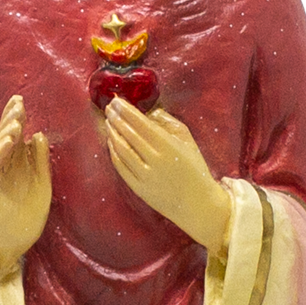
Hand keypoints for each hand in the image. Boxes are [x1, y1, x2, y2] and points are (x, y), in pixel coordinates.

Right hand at [0, 96, 48, 272]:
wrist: (18, 238)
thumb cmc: (29, 213)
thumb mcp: (42, 181)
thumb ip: (39, 159)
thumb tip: (38, 134)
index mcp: (15, 162)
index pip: (14, 135)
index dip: (17, 117)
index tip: (22, 101)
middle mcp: (3, 166)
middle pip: (4, 136)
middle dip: (11, 118)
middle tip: (19, 101)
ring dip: (6, 132)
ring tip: (17, 119)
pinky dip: (0, 151)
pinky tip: (10, 140)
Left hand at [100, 99, 231, 256]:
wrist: (197, 204)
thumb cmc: (194, 169)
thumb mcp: (188, 141)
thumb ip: (169, 123)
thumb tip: (149, 113)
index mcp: (169, 146)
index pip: (141, 123)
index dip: (126, 111)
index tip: (116, 101)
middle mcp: (155, 161)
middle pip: (129, 135)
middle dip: (116, 119)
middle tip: (108, 108)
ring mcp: (145, 176)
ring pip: (122, 150)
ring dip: (113, 134)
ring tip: (108, 122)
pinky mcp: (139, 189)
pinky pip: (121, 168)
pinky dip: (114, 153)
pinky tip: (111, 143)